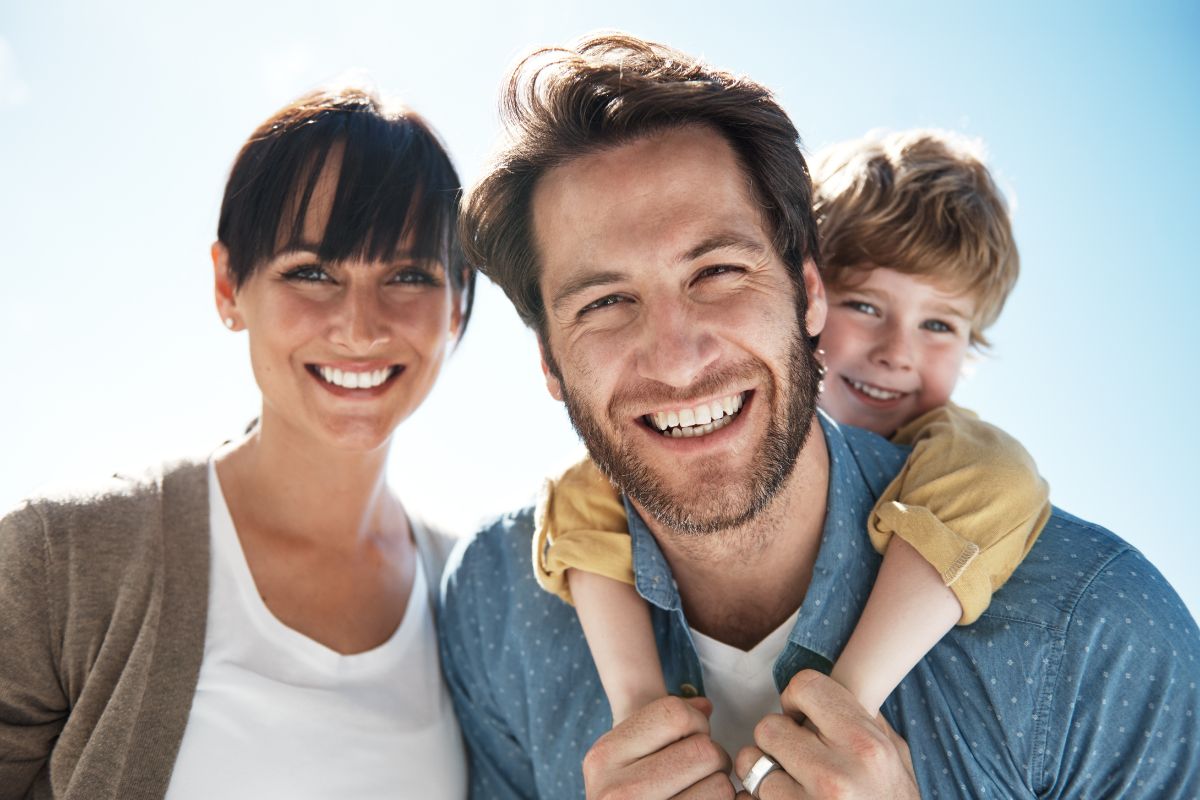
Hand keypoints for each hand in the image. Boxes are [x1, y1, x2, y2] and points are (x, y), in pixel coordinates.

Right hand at [583, 695, 735, 798]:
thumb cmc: (632, 783)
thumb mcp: (630, 747)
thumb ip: (664, 720)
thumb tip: (705, 707)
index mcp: (604, 757)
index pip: (675, 715)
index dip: (695, 722)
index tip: (687, 739)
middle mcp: (616, 794)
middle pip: (704, 750)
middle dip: (713, 757)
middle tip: (697, 772)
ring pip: (721, 786)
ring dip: (720, 787)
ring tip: (698, 793)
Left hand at [733, 670, 917, 798]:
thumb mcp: (895, 755)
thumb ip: (862, 717)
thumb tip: (829, 687)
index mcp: (866, 746)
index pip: (806, 686)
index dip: (796, 698)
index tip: (800, 716)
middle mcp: (836, 775)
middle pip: (768, 727)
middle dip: (777, 739)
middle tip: (795, 755)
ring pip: (752, 763)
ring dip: (765, 771)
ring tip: (791, 783)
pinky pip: (750, 795)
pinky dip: (760, 796)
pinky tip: (786, 798)